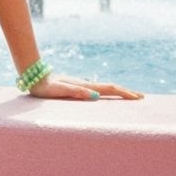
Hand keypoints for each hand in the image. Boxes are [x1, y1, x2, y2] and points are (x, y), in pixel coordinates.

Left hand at [28, 72, 143, 100]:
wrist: (34, 77)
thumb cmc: (45, 87)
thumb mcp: (59, 90)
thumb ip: (76, 92)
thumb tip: (95, 95)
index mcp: (84, 86)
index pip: (109, 89)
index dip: (124, 93)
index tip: (138, 98)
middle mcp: (85, 84)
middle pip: (109, 87)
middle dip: (125, 92)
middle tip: (141, 96)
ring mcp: (81, 84)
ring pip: (104, 88)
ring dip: (117, 91)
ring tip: (128, 95)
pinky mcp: (75, 86)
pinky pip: (96, 89)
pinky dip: (106, 91)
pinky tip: (105, 94)